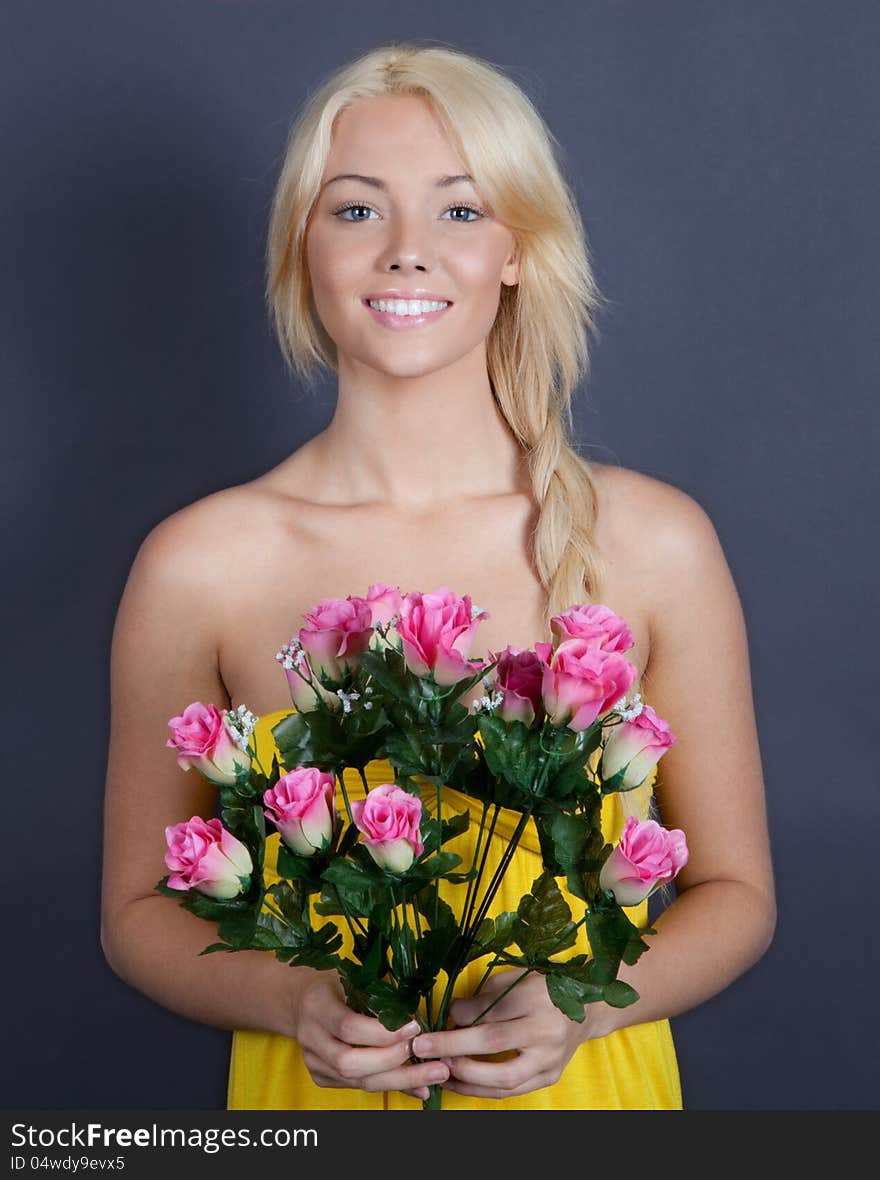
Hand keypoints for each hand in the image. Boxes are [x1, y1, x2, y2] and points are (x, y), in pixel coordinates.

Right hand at [289, 968, 449, 1099]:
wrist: (299, 1001)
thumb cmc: (333, 982)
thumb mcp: (351, 974)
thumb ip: (377, 990)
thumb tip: (415, 1004)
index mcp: (317, 1006)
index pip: (348, 1027)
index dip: (382, 1032)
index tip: (413, 1026)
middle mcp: (310, 1038)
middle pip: (350, 1062)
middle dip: (392, 1060)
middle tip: (425, 1050)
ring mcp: (314, 1062)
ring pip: (357, 1081)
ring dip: (400, 1079)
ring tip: (434, 1074)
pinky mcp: (321, 1077)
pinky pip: (359, 1087)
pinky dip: (392, 1086)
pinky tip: (419, 1085)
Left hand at [411, 970, 589, 1099]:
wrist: (588, 1008)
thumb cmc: (544, 988)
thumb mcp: (515, 979)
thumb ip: (485, 998)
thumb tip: (452, 1015)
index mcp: (537, 998)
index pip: (492, 1010)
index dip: (460, 1016)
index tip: (439, 1017)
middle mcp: (545, 1032)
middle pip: (493, 1044)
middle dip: (453, 1048)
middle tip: (423, 1048)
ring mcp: (550, 1060)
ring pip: (503, 1078)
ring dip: (465, 1077)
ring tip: (439, 1070)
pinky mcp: (549, 1077)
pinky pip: (512, 1091)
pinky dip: (483, 1089)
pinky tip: (461, 1082)